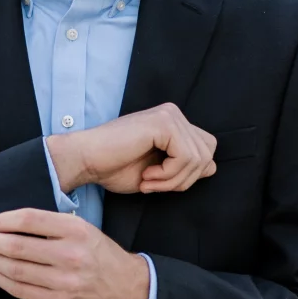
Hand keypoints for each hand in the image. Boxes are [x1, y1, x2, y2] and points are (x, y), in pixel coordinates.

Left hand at [0, 209, 150, 298]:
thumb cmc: (98, 253)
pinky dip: (0, 280)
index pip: (28, 220)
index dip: (4, 220)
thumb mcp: (82, 227)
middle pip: (16, 247)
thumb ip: (49, 225)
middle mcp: (70, 255)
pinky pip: (20, 291)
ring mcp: (64, 282)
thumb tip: (7, 224)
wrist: (125, 286)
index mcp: (75, 230)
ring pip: (14, 271)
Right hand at [46, 103, 215, 195]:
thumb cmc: (113, 167)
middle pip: (207, 154)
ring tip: (147, 181)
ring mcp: (169, 115)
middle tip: (154, 184)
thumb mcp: (158, 172)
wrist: (86, 160)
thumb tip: (212, 167)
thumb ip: (184, 167)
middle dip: (184, 179)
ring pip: (199, 159)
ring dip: (173, 180)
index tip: (159, 183)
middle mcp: (174, 114)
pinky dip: (169, 175)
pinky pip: (186, 157)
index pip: (206, 150)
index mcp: (172, 123)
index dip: (188, 174)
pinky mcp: (164, 123)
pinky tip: (147, 175)